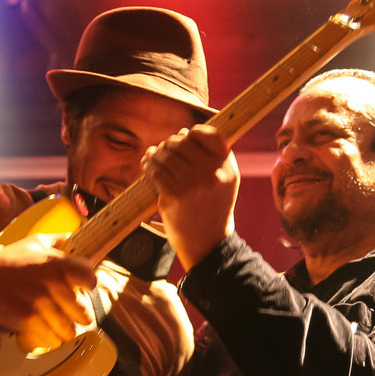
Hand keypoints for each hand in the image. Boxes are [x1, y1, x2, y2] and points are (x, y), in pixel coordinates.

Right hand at [0, 233, 96, 354]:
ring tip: (64, 328)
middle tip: (79, 317)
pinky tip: (48, 333)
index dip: (89, 285)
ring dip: (67, 330)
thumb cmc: (11, 261)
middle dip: (82, 316)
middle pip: (83, 311)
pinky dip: (50, 339)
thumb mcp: (35, 243)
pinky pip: (50, 338)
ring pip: (68, 329)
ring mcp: (40, 304)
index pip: (89, 278)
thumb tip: (71, 238)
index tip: (85, 288)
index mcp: (58, 264)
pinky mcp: (27, 320)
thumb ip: (57, 241)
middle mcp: (52, 284)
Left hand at [142, 125, 239, 269]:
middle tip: (163, 150)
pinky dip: (149, 167)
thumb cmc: (213, 209)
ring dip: (156, 155)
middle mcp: (212, 173)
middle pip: (183, 142)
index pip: (209, 135)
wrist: (208, 242)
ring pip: (166, 155)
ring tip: (152, 158)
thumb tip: (182, 133)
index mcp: (227, 167)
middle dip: (169, 145)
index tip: (184, 137)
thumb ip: (212, 156)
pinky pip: (156, 171)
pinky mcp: (175, 195)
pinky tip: (148, 167)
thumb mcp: (225, 181)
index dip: (192, 133)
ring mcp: (193, 184)